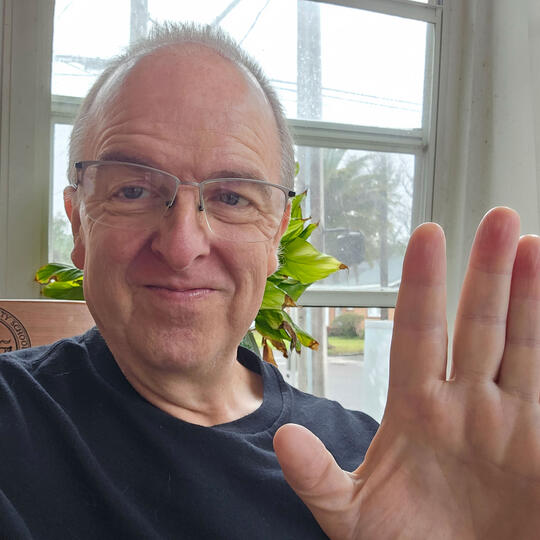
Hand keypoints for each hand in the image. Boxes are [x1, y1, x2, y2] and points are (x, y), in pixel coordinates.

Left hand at [274, 207, 539, 538]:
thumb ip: (317, 478)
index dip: (423, 284)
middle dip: (486, 273)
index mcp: (415, 411)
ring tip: (530, 243)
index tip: (427, 234)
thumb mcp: (351, 518)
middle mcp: (463, 405)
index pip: (418, 332)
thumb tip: (283, 439)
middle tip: (495, 217)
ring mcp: (506, 422)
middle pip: (475, 324)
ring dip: (528, 295)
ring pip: (519, 344)